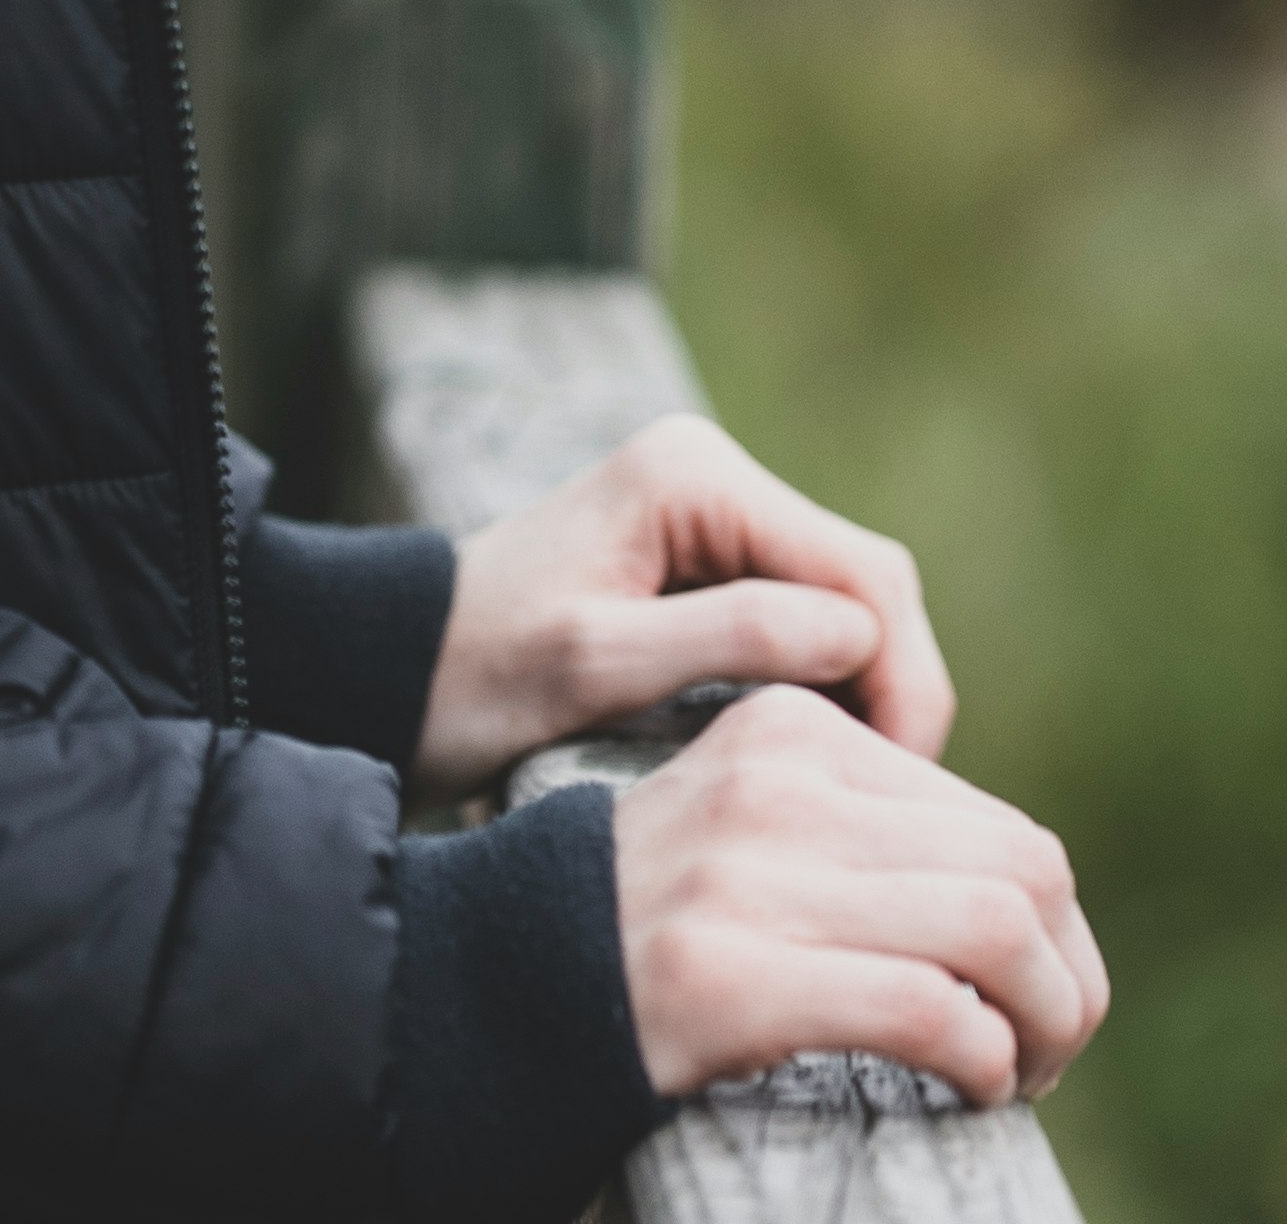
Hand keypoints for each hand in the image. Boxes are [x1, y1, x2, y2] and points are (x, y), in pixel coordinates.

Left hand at [416, 414, 954, 790]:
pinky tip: (819, 767)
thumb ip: (731, 638)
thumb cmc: (468, 677)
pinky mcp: (700, 567)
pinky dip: (824, 693)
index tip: (901, 789)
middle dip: (895, 692)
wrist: (382, 671)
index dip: (904, 680)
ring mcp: (710, 521)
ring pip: (844, 610)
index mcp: (698, 478)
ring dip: (864, 698)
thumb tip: (861, 638)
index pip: (865, 575)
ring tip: (863, 799)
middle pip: (868, 587)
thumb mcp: (593, 665)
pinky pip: (800, 625)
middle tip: (894, 807)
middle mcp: (716, 479)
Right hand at [606, 683, 1106, 1107]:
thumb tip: (1029, 899)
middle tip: (1053, 1046)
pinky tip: (972, 1088)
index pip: (996, 823)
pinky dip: (982, 1058)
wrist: (495, 973)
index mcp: (794, 730)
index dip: (1052, 927)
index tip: (1038, 996)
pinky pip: (926, 1008)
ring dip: (1046, 1021)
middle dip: (1068, 977)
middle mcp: (779, 785)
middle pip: (1019, 869)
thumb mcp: (752, 821)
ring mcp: (751, 877)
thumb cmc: (650, 919)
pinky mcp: (729, 975)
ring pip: (994, 930)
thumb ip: (866, 830)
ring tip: (1026, 1073)